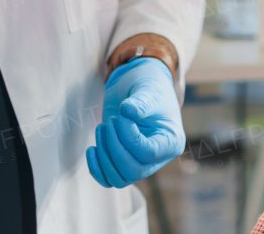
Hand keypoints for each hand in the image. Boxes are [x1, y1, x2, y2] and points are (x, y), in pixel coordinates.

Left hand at [85, 57, 184, 187]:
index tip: (120, 115)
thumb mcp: (148, 90)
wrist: (138, 83)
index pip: (148, 153)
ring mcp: (139, 162)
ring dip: (104, 156)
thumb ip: (141, 102)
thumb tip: (127, 111)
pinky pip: (108, 180)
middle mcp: (157, 158)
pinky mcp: (123, 161)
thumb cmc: (148, 86)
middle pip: (133, 171)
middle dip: (114, 148)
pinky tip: (91, 149)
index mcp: (171, 142)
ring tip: (101, 127)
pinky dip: (96, 168)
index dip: (129, 136)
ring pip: (119, 179)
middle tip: (109, 122)